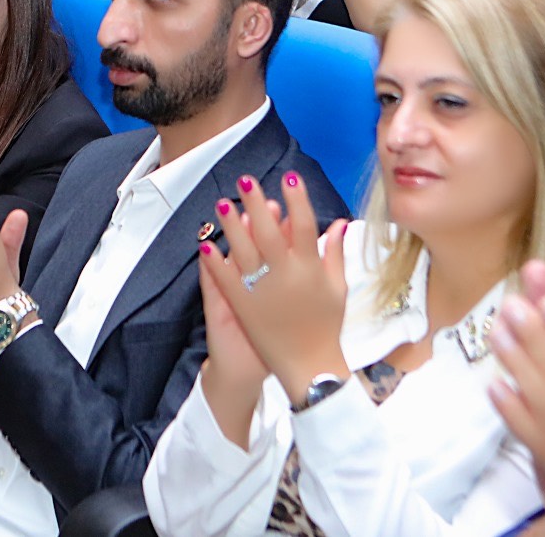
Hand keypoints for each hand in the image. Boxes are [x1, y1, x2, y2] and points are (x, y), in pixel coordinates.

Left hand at [198, 173, 349, 403]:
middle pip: (268, 231)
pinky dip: (216, 262)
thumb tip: (338, 223)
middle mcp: (286, 275)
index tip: (289, 177)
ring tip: (223, 202)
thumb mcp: (337, 289)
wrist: (309, 366)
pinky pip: (226, 279)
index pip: (303, 226)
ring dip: (232, 225)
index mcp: (310, 269)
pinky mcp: (244, 306)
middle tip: (246, 181)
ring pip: (244, 249)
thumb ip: (334, 254)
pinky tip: (207, 245)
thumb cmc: (326, 327)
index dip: (297, 200)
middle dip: (257, 203)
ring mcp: (262, 290)